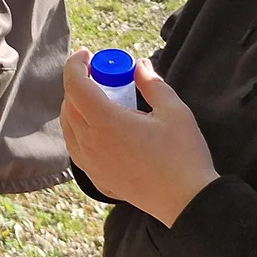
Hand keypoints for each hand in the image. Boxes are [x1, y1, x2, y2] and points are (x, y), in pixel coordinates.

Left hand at [61, 48, 219, 227]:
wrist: (187, 202)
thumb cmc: (184, 156)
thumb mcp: (175, 112)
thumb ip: (153, 84)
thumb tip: (140, 66)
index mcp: (106, 122)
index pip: (75, 85)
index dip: (76, 64)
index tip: (87, 54)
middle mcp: (90, 142)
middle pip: (69, 103)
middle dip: (80, 83)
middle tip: (101, 75)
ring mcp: (90, 162)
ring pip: (69, 125)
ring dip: (77, 106)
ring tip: (101, 98)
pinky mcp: (95, 177)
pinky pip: (75, 146)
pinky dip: (79, 128)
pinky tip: (99, 126)